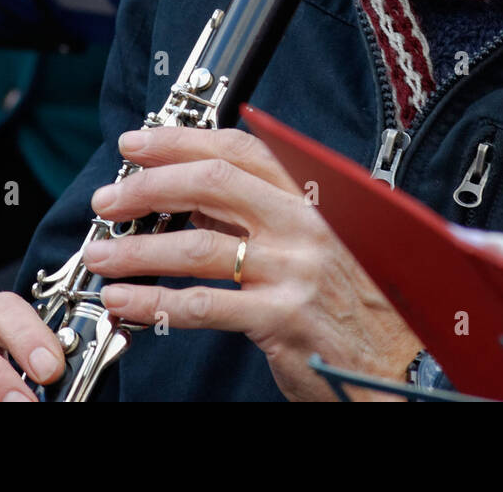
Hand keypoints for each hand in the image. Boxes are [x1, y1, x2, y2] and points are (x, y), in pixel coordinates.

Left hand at [81, 126, 422, 401]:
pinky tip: (124, 300)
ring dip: (138, 249)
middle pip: (212, 185)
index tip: (139, 143)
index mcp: (313, 196)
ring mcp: (293, 269)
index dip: (182, 141)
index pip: (240, 151)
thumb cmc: (359, 300)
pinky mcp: (280, 318)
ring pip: (197, 245)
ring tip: (101, 253)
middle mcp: (304, 224)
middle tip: (110, 197)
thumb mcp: (321, 239)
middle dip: (148, 187)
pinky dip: (153, 302)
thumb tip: (193, 195)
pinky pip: (202, 305)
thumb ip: (265, 213)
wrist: (401, 360)